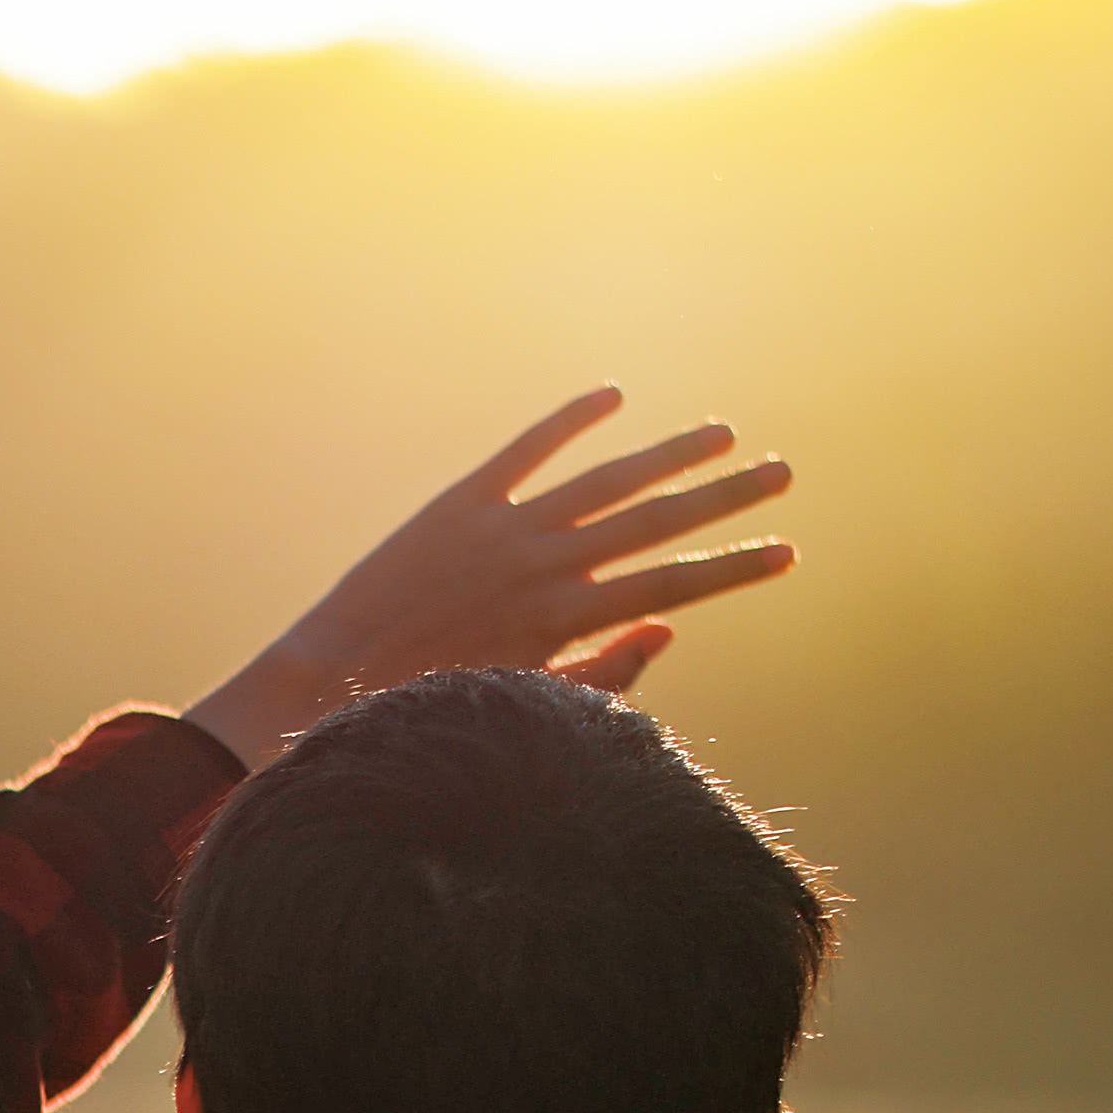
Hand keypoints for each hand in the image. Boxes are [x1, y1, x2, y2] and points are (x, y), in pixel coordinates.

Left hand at [185, 387, 793, 768]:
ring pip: (606, 479)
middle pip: (657, 523)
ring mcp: (503, 528)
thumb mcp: (521, 709)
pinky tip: (611, 397)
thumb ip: (598, 676)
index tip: (787, 550)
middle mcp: (544, 565)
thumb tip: (665, 632)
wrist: (325, 688)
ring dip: (669, 454)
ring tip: (722, 434)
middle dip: (726, 498)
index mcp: (563, 622)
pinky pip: (526, 449)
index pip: (673, 588)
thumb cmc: (424, 715)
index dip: (734, 567)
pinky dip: (569, 421)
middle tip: (785, 472)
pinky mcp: (457, 504)